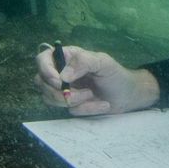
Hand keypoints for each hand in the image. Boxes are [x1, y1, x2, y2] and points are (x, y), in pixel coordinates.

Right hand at [34, 44, 160, 114]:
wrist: (127, 95)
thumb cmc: (115, 74)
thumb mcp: (103, 63)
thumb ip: (83, 62)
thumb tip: (63, 76)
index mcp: (67, 57)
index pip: (42, 59)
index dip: (45, 70)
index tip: (59, 82)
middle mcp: (61, 73)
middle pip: (41, 82)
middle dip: (60, 92)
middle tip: (85, 92)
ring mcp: (63, 90)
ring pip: (51, 99)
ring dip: (75, 101)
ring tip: (93, 95)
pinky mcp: (70, 105)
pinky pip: (69, 110)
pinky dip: (86, 109)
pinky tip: (99, 103)